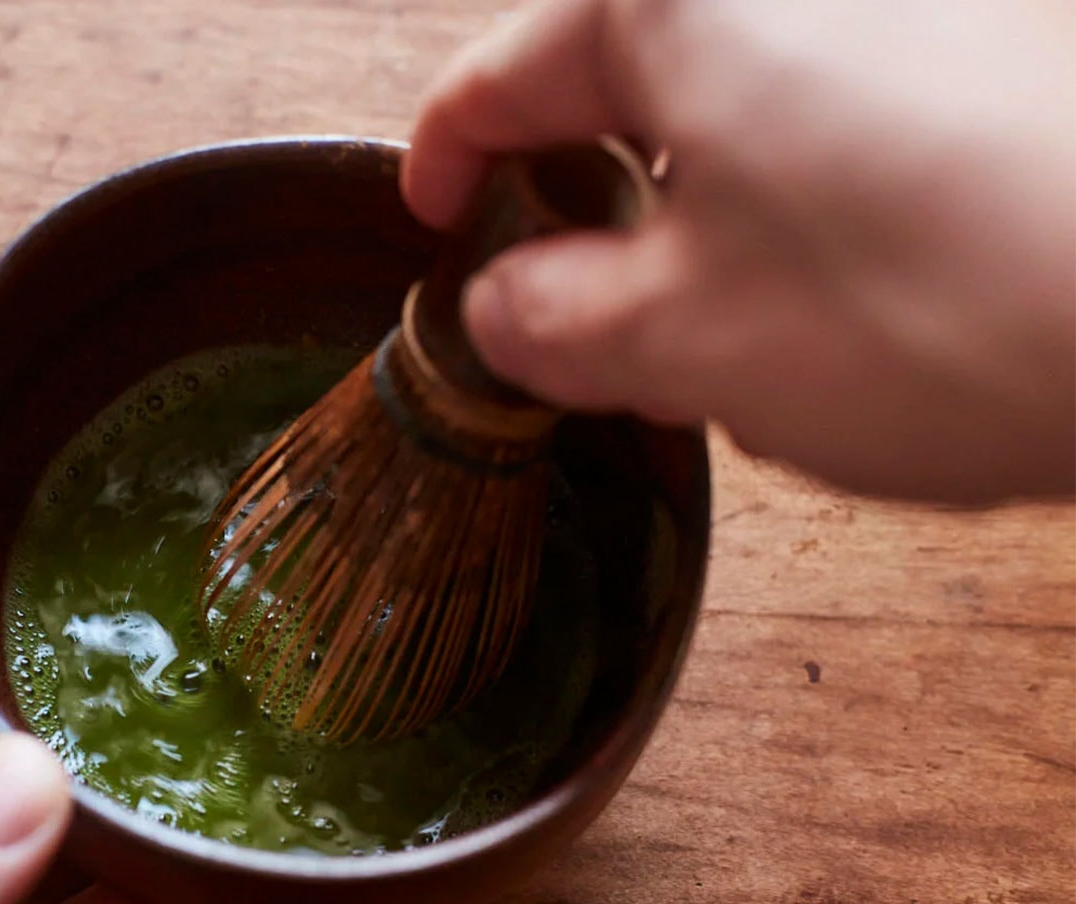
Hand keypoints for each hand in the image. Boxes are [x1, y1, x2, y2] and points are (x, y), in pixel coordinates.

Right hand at [403, 0, 1074, 503]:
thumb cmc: (941, 303)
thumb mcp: (684, 344)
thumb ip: (547, 322)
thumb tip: (501, 307)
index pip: (502, 75)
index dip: (447, 162)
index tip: (433, 225)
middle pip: (631, 82)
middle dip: (595, 208)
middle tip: (592, 325)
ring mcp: (906, 8)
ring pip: (748, 108)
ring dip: (715, 217)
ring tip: (752, 337)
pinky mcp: (995, 48)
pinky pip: (853, 115)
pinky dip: (819, 202)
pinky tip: (869, 298)